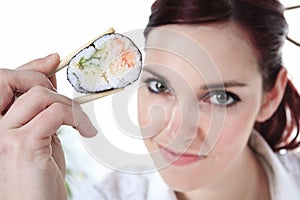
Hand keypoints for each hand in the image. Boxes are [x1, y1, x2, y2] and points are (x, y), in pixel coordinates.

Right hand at [0, 54, 96, 199]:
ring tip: (82, 125)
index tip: (54, 59)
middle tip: (72, 108)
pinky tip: (86, 132)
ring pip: (42, 95)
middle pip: (19, 79)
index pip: (7, 79)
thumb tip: (51, 77)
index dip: (32, 66)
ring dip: (70, 106)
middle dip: (50, 84)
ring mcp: (4, 133)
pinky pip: (55, 113)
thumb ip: (43, 106)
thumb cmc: (39, 175)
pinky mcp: (22, 144)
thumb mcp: (42, 133)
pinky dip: (77, 118)